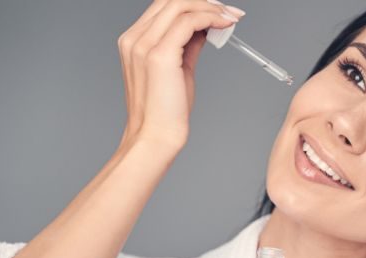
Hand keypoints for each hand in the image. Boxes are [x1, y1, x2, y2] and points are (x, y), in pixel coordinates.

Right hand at [115, 0, 244, 151]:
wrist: (156, 136)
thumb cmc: (166, 109)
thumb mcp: (179, 67)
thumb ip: (187, 44)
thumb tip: (205, 27)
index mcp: (134, 41)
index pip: (164, 6)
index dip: (194, 3)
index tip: (219, 10)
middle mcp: (134, 39)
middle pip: (171, 0)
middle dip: (205, 1)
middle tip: (230, 11)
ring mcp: (144, 45)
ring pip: (180, 4)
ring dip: (211, 7)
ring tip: (231, 17)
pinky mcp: (159, 55)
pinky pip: (189, 21)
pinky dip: (211, 17)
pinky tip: (224, 25)